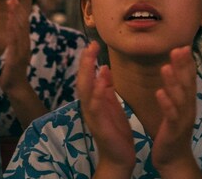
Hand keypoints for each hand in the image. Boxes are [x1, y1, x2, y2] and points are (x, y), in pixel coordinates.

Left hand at [0, 0, 30, 92]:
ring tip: (12, 5)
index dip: (19, 13)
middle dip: (18, 10)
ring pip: (20, 29)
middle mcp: (25, 44)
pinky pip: (15, 40)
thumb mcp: (15, 54)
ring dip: (16, 15)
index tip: (14, 2)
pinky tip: (10, 21)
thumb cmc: (13, 71)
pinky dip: (13, 29)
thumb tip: (16, 36)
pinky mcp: (17, 56)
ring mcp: (22, 50)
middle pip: (23, 24)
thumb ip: (16, 45)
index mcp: (23, 44)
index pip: (22, 25)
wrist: (16, 87)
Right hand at [76, 42, 133, 176]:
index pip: (86, 77)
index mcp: (92, 101)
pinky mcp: (99, 126)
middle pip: (82, 80)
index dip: (88, 60)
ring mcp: (92, 116)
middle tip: (90, 44)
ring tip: (90, 56)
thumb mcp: (112, 105)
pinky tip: (101, 82)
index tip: (93, 43)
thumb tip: (103, 68)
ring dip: (87, 73)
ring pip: (85, 91)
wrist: (119, 157)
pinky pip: (96, 108)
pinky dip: (97, 94)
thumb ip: (106, 88)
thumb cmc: (115, 131)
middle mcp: (88, 106)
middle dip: (85, 62)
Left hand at [152, 46, 201, 175]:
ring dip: (173, 81)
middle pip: (187, 84)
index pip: (189, 78)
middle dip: (184, 66)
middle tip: (179, 48)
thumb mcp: (175, 109)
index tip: (184, 44)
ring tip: (166, 66)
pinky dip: (166, 103)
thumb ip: (175, 91)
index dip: (187, 62)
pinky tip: (159, 93)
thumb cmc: (172, 132)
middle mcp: (188, 108)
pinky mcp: (174, 130)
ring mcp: (183, 119)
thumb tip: (173, 71)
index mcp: (187, 102)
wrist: (174, 159)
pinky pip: (171, 115)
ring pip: (180, 98)